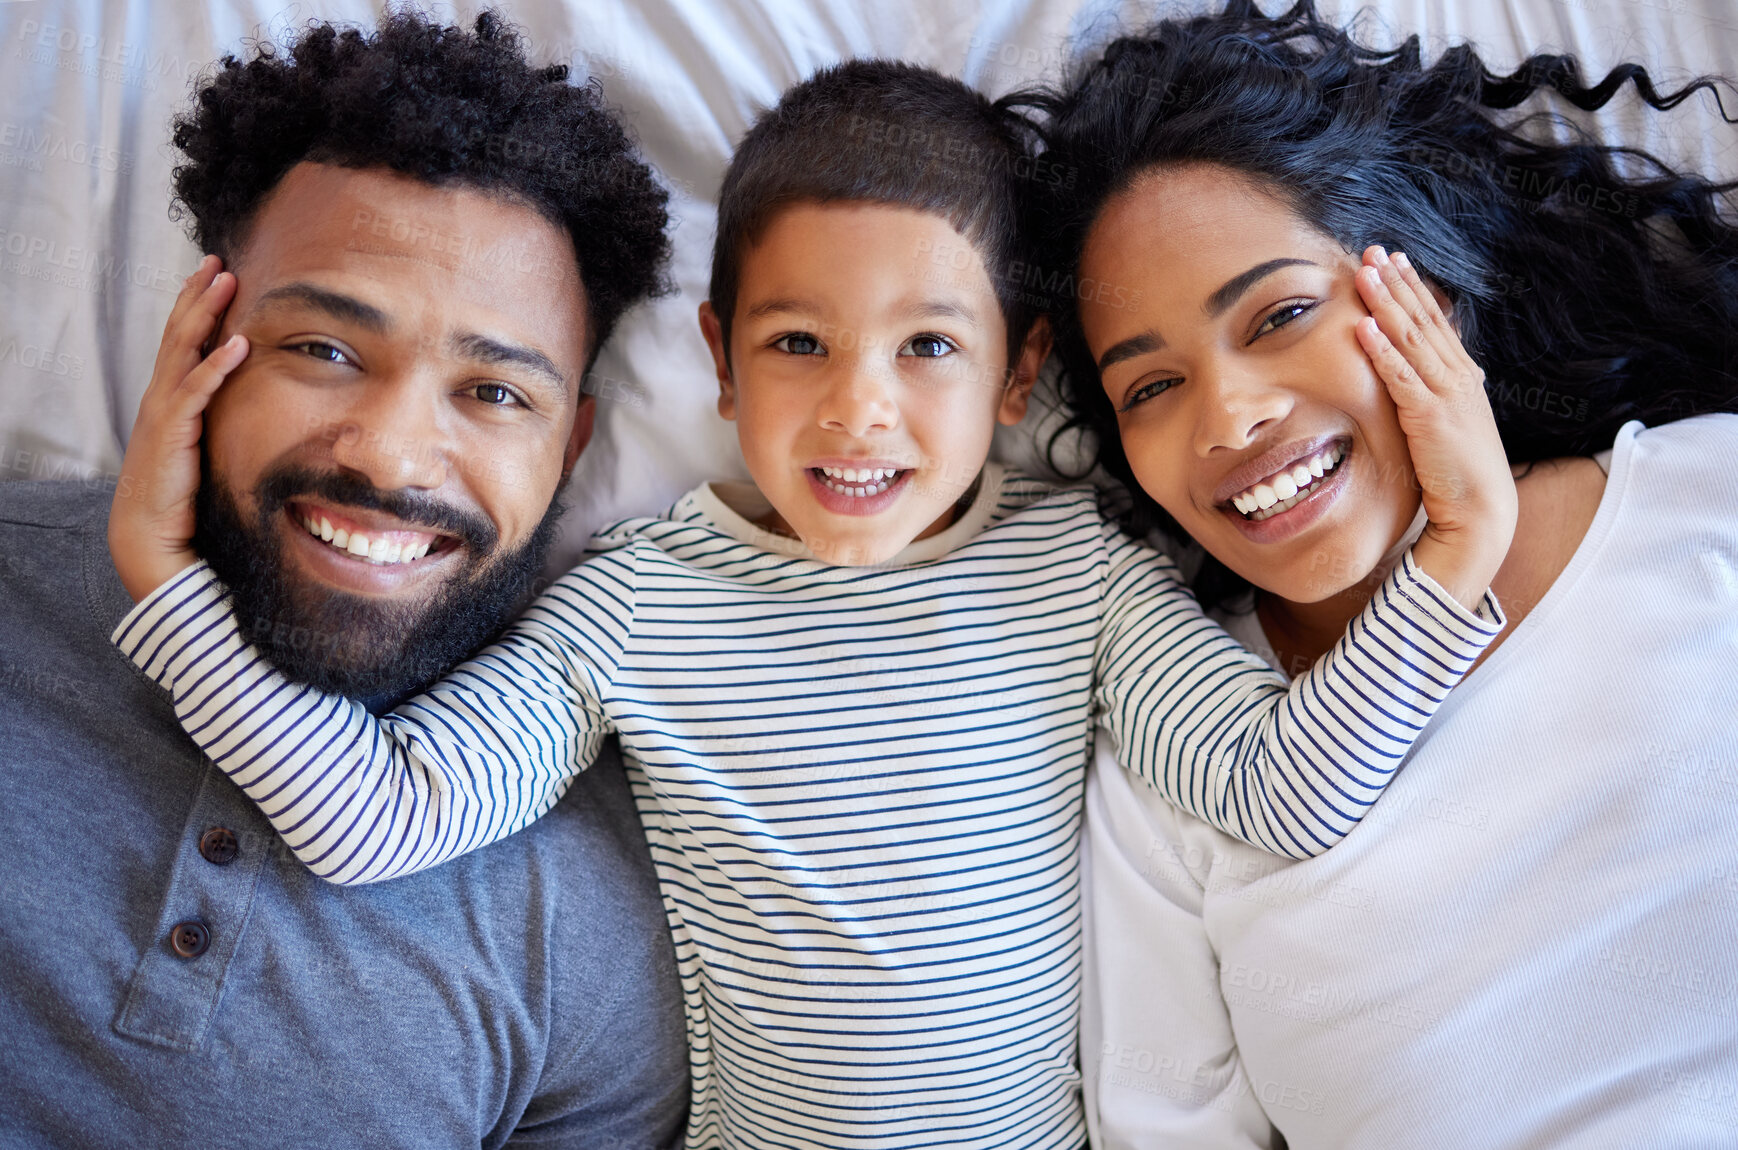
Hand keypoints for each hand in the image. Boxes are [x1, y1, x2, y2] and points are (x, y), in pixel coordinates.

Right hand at [108, 255, 249, 601]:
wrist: (153, 532)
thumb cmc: (183, 493)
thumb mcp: (206, 445)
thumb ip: (221, 419)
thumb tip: (258, 403)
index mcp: (170, 397)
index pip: (182, 339)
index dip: (196, 304)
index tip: (216, 272)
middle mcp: (161, 396)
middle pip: (179, 332)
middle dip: (198, 293)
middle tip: (217, 258)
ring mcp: (163, 411)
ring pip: (183, 349)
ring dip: (205, 313)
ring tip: (226, 280)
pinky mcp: (172, 433)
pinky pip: (195, 392)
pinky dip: (216, 365)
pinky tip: (239, 344)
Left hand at [1354, 246, 1516, 609]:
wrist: (1482, 509)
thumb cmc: (1461, 473)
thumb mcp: (1450, 423)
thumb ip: (1434, 396)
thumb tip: (1415, 377)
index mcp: (1463, 376)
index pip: (1436, 321)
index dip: (1413, 288)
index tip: (1393, 261)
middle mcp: (1459, 377)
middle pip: (1423, 319)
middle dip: (1397, 283)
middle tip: (1374, 251)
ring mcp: (1446, 395)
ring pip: (1411, 339)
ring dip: (1386, 304)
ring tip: (1364, 274)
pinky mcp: (1430, 417)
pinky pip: (1401, 377)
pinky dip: (1382, 350)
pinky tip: (1362, 328)